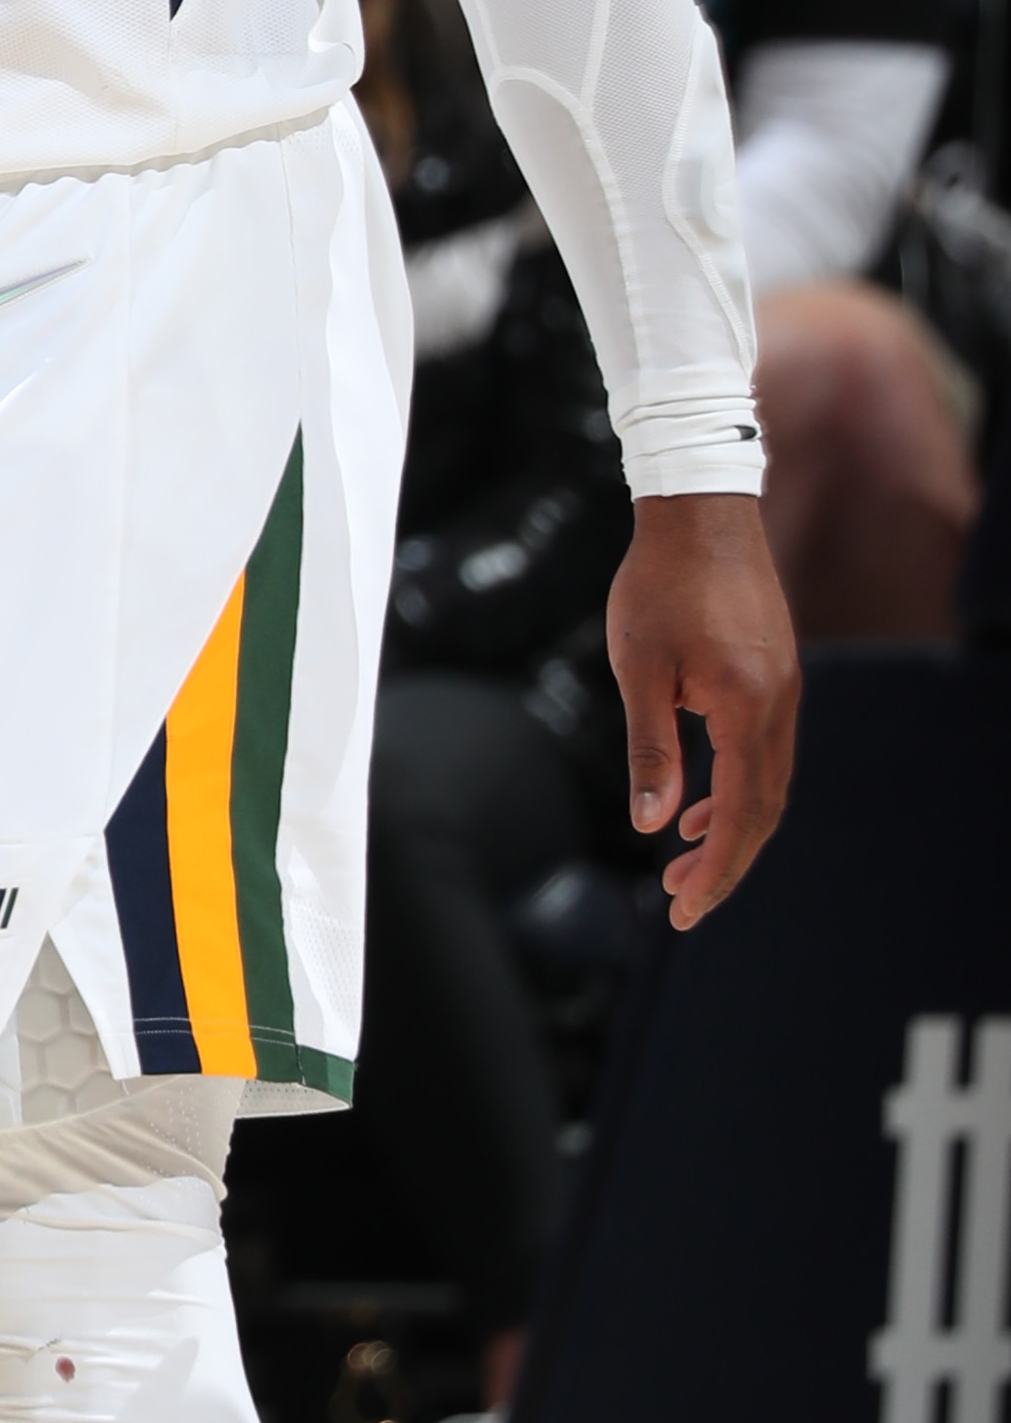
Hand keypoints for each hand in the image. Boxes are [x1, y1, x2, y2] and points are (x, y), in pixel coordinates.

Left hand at [607, 489, 797, 928]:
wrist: (701, 510)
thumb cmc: (660, 584)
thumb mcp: (640, 670)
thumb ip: (652, 749)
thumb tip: (651, 824)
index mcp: (747, 709)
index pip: (740, 814)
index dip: (716, 870)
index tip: (685, 912)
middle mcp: (778, 705)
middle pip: (764, 809)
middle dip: (725, 861)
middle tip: (681, 901)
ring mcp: (783, 689)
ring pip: (768, 782)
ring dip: (730, 826)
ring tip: (684, 859)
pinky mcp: (774, 675)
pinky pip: (764, 750)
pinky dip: (736, 787)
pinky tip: (698, 801)